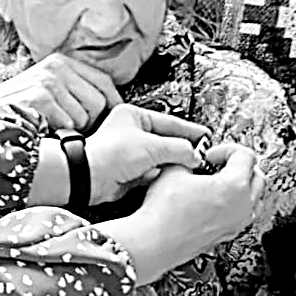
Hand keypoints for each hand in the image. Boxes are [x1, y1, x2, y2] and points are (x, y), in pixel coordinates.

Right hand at [0, 53, 123, 130]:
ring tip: (49, 129)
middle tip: (66, 130)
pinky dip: (59, 135)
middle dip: (90, 123)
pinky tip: (41, 131)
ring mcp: (48, 80)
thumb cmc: (12, 115)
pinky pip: (71, 124)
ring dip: (72, 131)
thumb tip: (109, 108)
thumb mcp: (44, 94)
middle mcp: (56, 66)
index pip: (104, 82)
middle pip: (100, 101)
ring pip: (87, 116)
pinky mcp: (40, 96)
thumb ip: (72, 93)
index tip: (110, 121)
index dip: (112, 105)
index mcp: (60, 62)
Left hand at [85, 103, 209, 205]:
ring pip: (161, 159)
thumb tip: (195, 154)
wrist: (89, 178)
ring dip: (172, 164)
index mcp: (134, 116)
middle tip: (201, 155)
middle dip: (182, 150)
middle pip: (166, 141)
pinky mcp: (130, 172)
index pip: (169, 122)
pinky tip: (170, 178)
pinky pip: (153, 173)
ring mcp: (131, 154)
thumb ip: (179, 148)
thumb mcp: (153, 146)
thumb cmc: (111, 154)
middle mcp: (132, 133)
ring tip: (190, 168)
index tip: (205, 136)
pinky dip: (161, 176)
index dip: (189, 130)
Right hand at [95, 142, 264, 282]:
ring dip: (240, 185)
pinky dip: (234, 203)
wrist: (155, 242)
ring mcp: (236, 224)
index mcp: (235, 187)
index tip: (210, 155)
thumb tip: (192, 157)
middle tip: (217, 164)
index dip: (226, 149)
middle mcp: (243, 207)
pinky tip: (210, 200)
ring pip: (254, 198)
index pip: (246, 156)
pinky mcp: (227, 235)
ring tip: (215, 182)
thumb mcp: (174, 169)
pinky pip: (242, 214)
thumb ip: (190, 157)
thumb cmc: (164, 213)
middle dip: (239, 166)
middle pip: (257, 176)